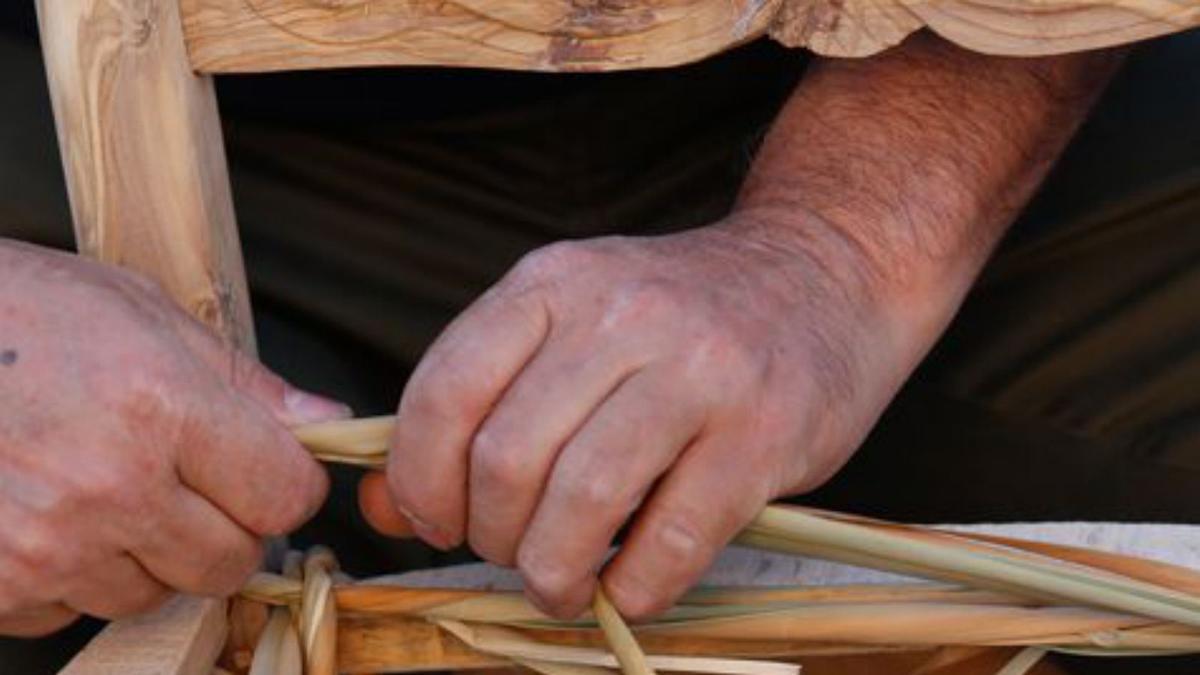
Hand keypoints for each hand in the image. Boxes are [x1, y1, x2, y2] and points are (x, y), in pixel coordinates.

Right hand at [0, 241, 346, 636]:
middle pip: (232, 561)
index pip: (286, 496)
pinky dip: (70, 576)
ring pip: (154, 594)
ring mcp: (48, 546)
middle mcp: (111, 486)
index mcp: (163, 407)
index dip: (284, 484)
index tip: (264, 470)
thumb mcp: (143, 314)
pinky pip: (72, 612)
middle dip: (224, 527)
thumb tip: (327, 425)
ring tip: (95, 484)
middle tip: (181, 481)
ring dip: (143, 554)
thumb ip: (244, 382)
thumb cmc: (17, 311)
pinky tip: (43, 512)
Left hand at [361, 213, 909, 618]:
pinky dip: (633, 588)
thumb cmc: (680, 315)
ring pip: (582, 503)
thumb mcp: (569, 322)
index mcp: (554, 283)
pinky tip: (629, 584)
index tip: (437, 521)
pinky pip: (669, 542)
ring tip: (560, 581)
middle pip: (507, 460)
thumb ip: (474, 404)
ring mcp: (698, 372)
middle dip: (489, 536)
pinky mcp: (762, 434)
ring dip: (552, 572)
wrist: (826, 272)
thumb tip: (382, 506)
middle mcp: (621, 316)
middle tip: (513, 551)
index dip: (420, 480)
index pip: (443, 392)